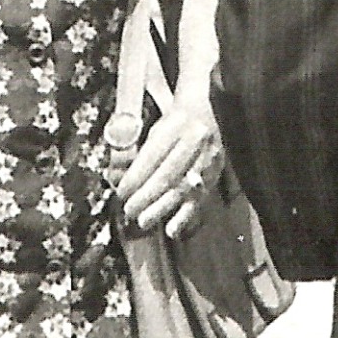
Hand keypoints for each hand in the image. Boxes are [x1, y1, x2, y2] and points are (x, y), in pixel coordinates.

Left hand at [110, 91, 222, 237]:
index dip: (136, 177)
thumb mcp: (156, 128)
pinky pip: (201, 196)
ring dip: (163, 208)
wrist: (208, 109)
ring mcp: (210, 156)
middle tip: (130, 211)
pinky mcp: (217, 171)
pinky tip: (173, 229)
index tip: (122, 192)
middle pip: (169, 174)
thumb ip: (142, 152)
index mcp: (177, 124)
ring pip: (184, 187)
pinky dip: (186, 215)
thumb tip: (121, 180)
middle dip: (146, 196)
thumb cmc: (175, 121)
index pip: (154, 156)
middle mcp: (196, 139)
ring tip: (144, 221)